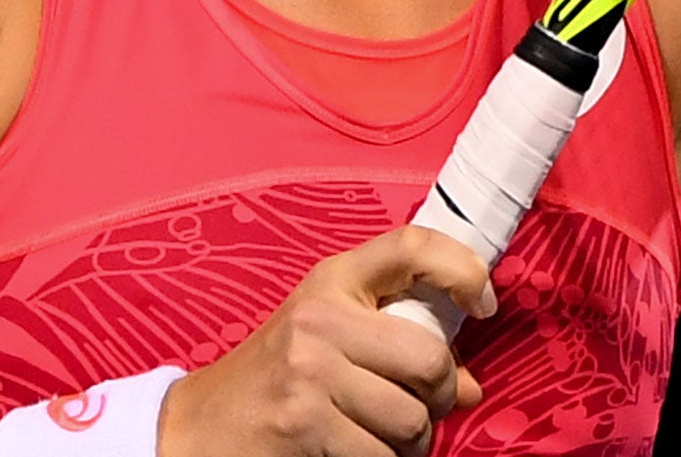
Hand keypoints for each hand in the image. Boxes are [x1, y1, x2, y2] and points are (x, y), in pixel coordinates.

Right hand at [159, 225, 497, 456]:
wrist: (197, 428)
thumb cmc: (273, 378)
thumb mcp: (327, 333)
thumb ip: (395, 341)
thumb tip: (468, 385)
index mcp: (332, 280)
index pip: (412, 246)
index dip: (463, 268)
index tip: (484, 303)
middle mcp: (321, 318)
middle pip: (429, 358)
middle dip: (441, 395)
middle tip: (425, 408)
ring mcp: (312, 372)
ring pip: (412, 419)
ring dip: (414, 443)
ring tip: (386, 437)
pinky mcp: (305, 426)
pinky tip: (360, 454)